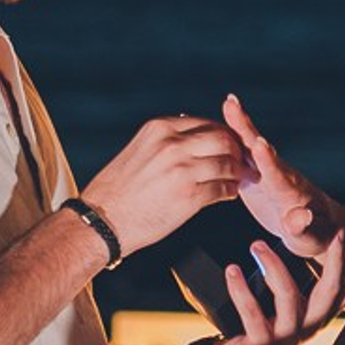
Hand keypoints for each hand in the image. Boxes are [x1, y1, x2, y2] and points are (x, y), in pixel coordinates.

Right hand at [82, 115, 246, 255]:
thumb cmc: (117, 190)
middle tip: (243, 161)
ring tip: (240, 178)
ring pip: (227, 163)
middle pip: (222, 138)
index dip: (223, 134)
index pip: (205, 123)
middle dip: (236, 150)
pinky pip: (222, 188)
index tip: (230, 145)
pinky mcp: (189, 196)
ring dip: (238, 171)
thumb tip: (193, 136)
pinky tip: (230, 193)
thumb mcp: (140, 150)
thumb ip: (167, 141)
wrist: (101, 221)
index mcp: (160, 128)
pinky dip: (231, 190)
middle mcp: (172, 144)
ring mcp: (182, 169)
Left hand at [203, 226, 344, 344]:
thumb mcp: (291, 301)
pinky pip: (252, 313)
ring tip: (256, 245)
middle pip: (332, 290)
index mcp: (320, 312)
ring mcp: (287, 337)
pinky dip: (241, 289)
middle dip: (336, 259)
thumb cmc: (267, 323)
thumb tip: (308, 232)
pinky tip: (233, 270)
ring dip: (272, 265)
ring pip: (288, 296)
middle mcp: (310, 325)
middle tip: (336, 232)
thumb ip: (303, 276)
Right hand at [225, 93, 333, 256]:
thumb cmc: (316, 235)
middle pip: (260, 150)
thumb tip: (299, 218)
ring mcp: (266, 172)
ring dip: (239, 125)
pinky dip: (230, 137)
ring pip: (249, 146)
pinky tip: (217, 122)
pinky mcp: (256, 175)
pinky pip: (240, 154)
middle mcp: (278, 175)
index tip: (260, 144)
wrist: (316, 225)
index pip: (277, 175)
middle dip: (248, 129)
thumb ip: (303, 229)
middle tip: (235, 107)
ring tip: (229, 102)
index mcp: (290, 192)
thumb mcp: (311, 238)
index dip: (268, 161)